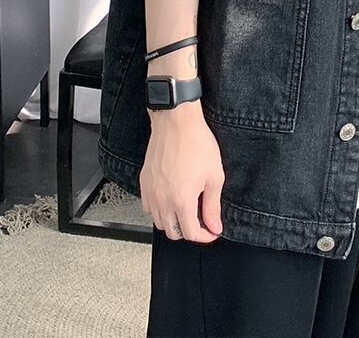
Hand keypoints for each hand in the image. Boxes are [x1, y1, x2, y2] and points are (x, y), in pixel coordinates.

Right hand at [140, 104, 224, 241]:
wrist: (177, 122)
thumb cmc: (195, 143)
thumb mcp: (214, 176)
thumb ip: (212, 206)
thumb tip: (214, 226)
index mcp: (181, 201)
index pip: (191, 234)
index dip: (205, 236)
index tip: (212, 231)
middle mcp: (162, 200)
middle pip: (173, 233)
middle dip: (189, 231)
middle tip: (201, 220)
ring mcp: (151, 192)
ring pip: (159, 222)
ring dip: (173, 222)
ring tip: (187, 209)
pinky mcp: (144, 182)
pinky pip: (148, 207)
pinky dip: (159, 210)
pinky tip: (171, 200)